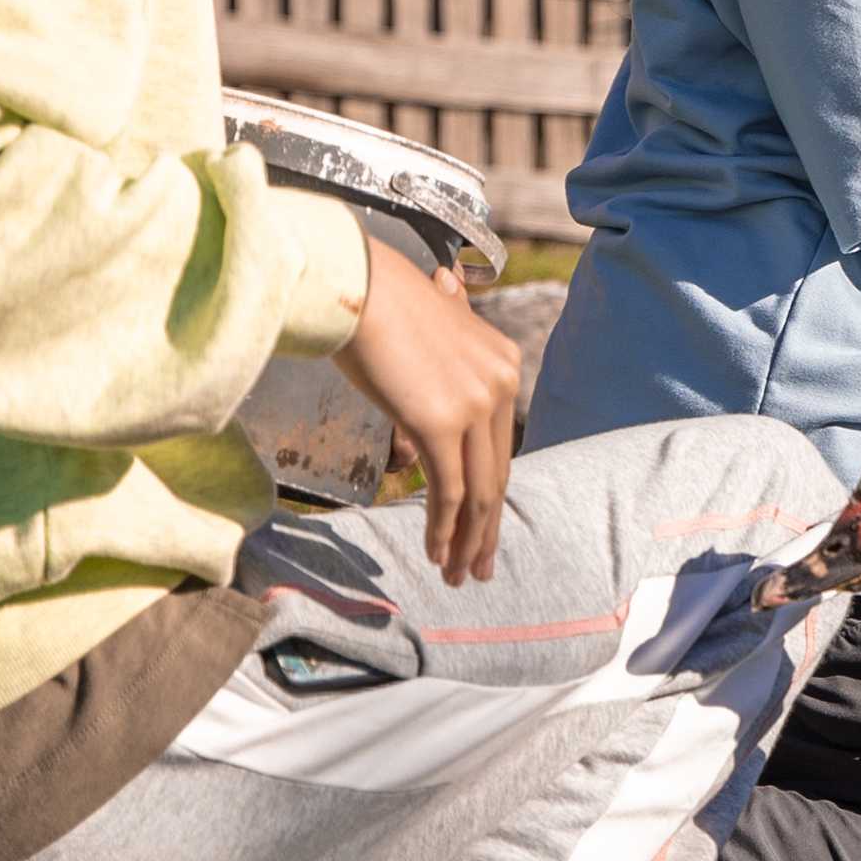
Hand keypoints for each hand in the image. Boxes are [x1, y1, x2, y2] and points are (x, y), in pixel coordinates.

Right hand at [336, 232, 522, 584]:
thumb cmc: (378, 307)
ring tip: (458, 575)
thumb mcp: (429, 337)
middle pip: (497, 474)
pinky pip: (448, 490)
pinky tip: (437, 553)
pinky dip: (444, 528)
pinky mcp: (442, 422)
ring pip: (478, 491)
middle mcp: (502, 384)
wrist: (355, 286)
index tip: (484, 531)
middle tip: (480, 570)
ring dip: (468, 540)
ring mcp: (476, 404)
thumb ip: (445, 361)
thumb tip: (436, 373)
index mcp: (505, 364)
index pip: (500, 446)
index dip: (492, 494)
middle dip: (487, 529)